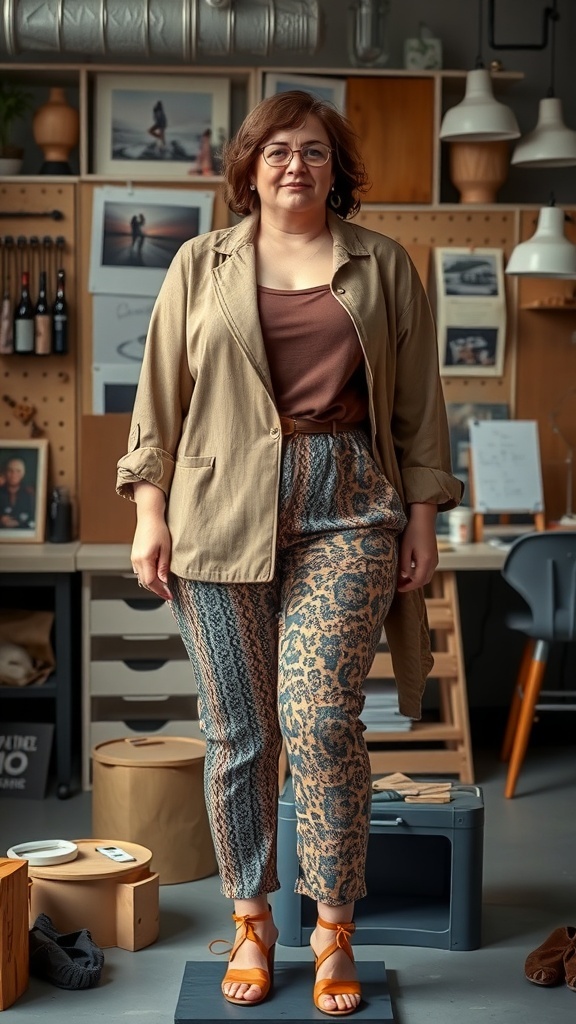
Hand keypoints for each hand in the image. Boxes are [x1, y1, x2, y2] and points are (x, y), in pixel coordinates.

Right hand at [131, 481, 172, 600]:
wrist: (149, 516)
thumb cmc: (159, 529)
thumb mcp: (166, 548)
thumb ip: (163, 566)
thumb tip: (164, 581)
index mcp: (144, 559)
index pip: (151, 582)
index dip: (161, 591)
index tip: (170, 596)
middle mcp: (136, 560)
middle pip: (145, 583)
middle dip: (157, 590)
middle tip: (168, 594)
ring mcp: (134, 558)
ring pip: (142, 578)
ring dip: (152, 585)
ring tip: (164, 588)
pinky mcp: (134, 556)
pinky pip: (140, 572)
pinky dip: (147, 577)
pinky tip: (156, 577)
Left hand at [397, 503, 437, 592]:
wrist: (424, 518)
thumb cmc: (413, 531)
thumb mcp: (405, 548)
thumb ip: (405, 564)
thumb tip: (404, 577)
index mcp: (426, 561)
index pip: (418, 581)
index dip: (408, 587)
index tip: (397, 589)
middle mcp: (433, 562)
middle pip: (424, 581)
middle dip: (412, 585)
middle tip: (399, 585)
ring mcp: (435, 558)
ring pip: (427, 576)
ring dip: (416, 580)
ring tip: (403, 579)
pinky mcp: (434, 555)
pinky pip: (428, 569)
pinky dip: (420, 573)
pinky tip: (410, 570)